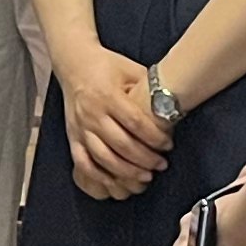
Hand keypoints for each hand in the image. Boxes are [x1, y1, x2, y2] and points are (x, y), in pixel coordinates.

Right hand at [59, 47, 169, 201]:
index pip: (135, 122)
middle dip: (145, 159)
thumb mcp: (131, 69)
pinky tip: (116, 182)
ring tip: (145, 177)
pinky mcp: (73, 136)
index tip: (168, 146)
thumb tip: (172, 106)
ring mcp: (81, 127)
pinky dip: (99, 176)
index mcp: (108, 95)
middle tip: (161, 165)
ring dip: (126, 172)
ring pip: (104, 157)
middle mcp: (92, 113)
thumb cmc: (107, 65)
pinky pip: (84, 162)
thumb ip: (149, 88)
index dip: (154, 138)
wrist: (74, 63)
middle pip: (121, 144)